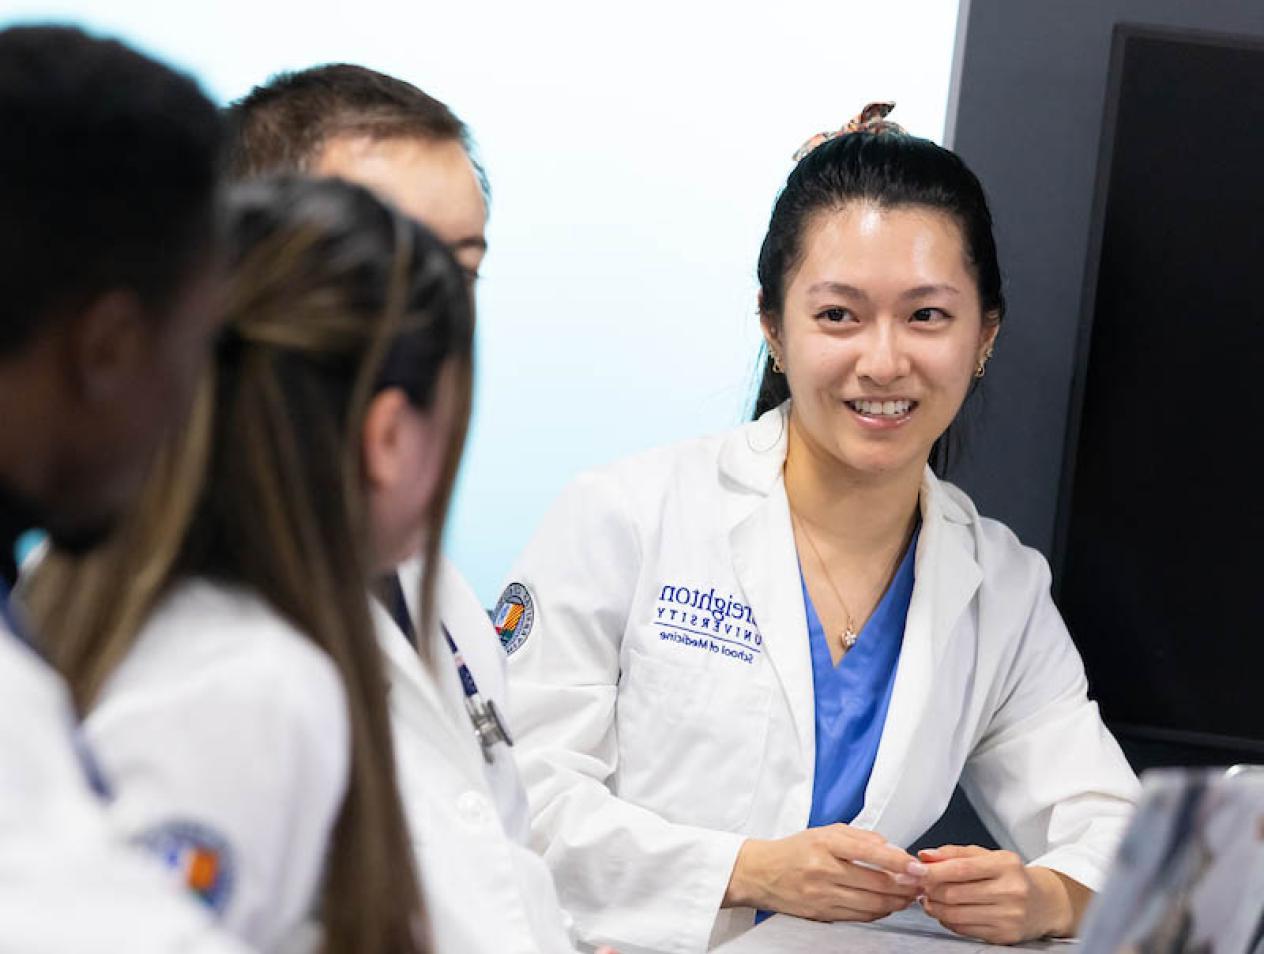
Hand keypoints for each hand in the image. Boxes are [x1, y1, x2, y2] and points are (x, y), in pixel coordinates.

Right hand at [723, 825, 925, 921]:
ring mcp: (822, 894)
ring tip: (908, 897)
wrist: (760, 873)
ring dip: (896, 902)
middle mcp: (824, 869)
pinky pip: (859, 916)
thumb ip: (860, 837)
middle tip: (920, 885)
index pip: (870, 852)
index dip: (898, 861)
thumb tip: (891, 848)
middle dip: (904, 887)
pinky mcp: (821, 914)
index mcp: (826, 844)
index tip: (917, 867)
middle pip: (875, 883)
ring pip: (871, 904)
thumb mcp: (824, 831)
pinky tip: (886, 906)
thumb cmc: (794, 850)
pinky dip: (878, 912)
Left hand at [917, 845, 1086, 943]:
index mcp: (1005, 865)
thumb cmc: (1010, 876)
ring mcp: (1009, 916)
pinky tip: (946, 912)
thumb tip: (925, 855)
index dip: (931, 871)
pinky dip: (948, 921)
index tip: (911, 870)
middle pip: (954, 894)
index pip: (960, 868)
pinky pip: (964, 929)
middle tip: (917, 886)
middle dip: (929, 890)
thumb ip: (954, 853)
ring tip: (928, 899)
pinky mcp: (1004, 936)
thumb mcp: (987, 856)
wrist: (1044, 903)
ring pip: (956, 914)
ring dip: (934, 908)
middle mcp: (1010, 891)